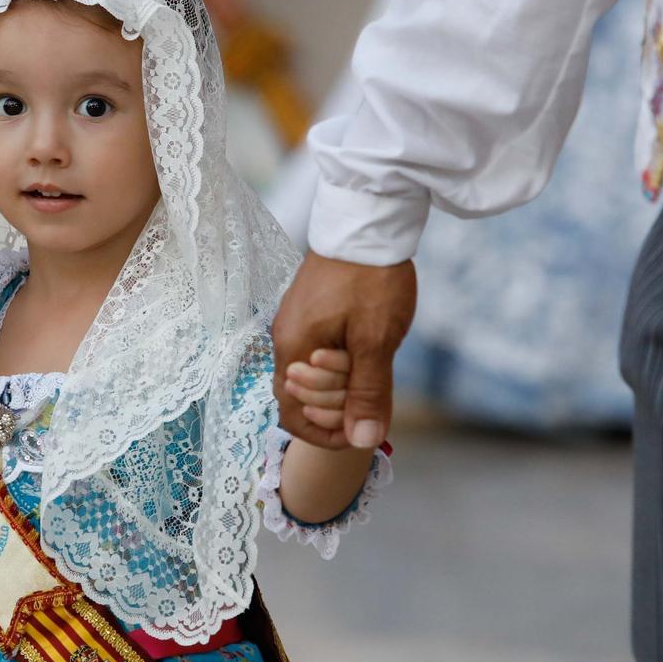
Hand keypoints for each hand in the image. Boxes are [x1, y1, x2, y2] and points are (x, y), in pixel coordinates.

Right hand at [271, 251, 414, 450]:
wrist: (369, 221)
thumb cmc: (371, 280)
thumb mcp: (376, 341)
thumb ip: (367, 392)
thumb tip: (362, 441)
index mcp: (294, 350)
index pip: (293, 416)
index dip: (327, 434)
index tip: (362, 428)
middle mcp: (286, 339)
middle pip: (302, 400)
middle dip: (339, 407)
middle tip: (374, 387)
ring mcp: (295, 323)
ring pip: (313, 376)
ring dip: (343, 384)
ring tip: (374, 363)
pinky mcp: (309, 311)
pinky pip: (318, 352)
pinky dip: (343, 362)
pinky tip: (368, 347)